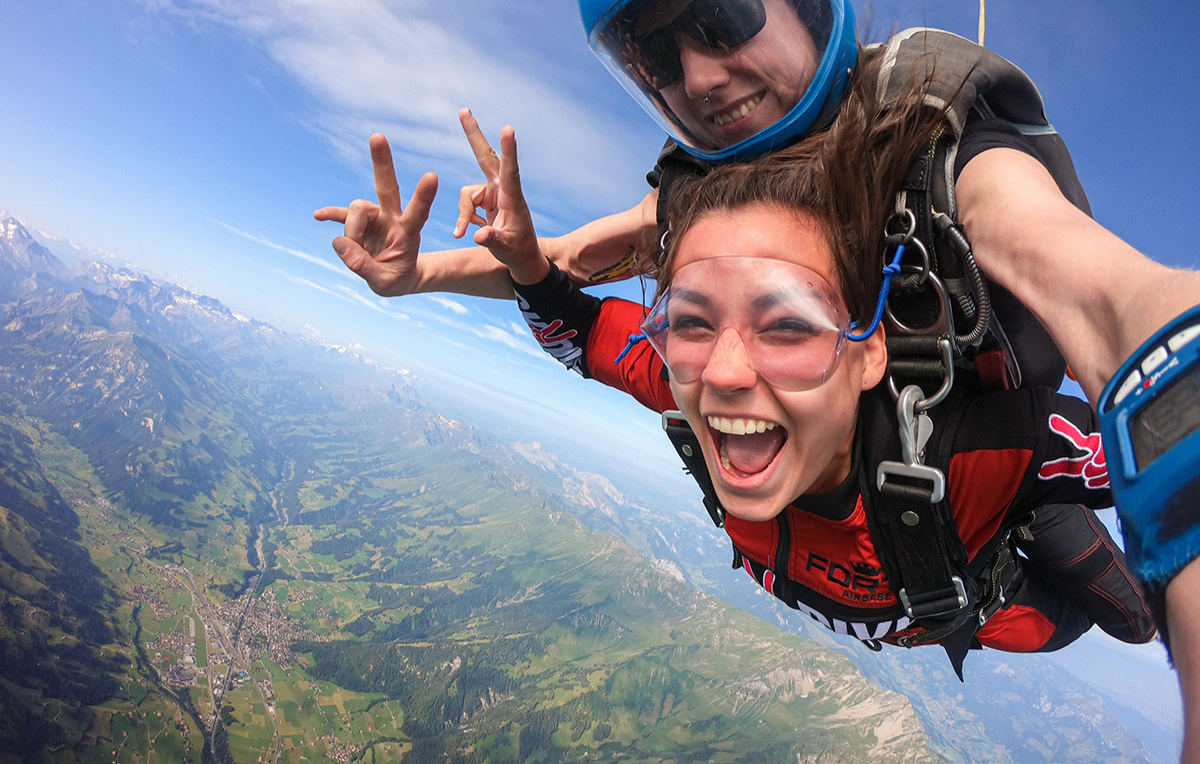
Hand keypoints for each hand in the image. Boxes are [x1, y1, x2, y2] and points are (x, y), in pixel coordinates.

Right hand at [313, 134, 437, 295]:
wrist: (395, 276)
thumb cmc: (397, 278)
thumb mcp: (386, 283)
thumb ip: (364, 267)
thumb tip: (340, 243)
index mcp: (408, 233)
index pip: (417, 212)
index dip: (422, 196)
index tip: (431, 176)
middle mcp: (391, 218)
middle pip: (387, 186)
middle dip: (382, 163)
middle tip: (377, 136)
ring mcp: (374, 218)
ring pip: (356, 210)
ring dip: (351, 232)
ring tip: (356, 255)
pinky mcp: (357, 223)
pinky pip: (340, 214)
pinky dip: (331, 214)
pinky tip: (318, 216)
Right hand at [455, 109, 548, 284]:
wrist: (522, 259)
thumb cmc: (518, 253)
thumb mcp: (506, 250)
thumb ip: (492, 241)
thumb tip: (478, 236)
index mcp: (513, 198)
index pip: (510, 171)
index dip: (508, 151)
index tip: (509, 129)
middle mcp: (502, 190)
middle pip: (485, 157)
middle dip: (473, 135)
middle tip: (463, 110)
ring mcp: (493, 193)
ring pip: (467, 195)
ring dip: (464, 214)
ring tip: (465, 233)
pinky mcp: (485, 199)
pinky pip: (466, 204)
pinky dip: (465, 218)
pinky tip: (476, 229)